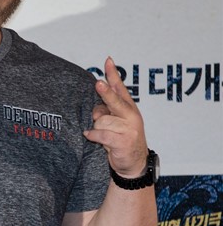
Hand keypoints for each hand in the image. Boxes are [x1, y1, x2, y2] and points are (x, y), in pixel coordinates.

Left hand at [83, 57, 148, 176]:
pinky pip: (100, 134)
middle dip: (106, 92)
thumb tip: (96, 111)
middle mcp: (131, 115)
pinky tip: (91, 137)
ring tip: (106, 136)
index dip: (113, 74)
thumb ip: (105, 111)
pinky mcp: (123, 141)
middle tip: (97, 83)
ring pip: (101, 120)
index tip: (108, 61)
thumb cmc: (121, 139)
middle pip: (114, 100)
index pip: (120, 87)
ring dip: (97, 128)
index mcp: (128, 107)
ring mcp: (129, 129)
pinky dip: (93, 136)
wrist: (133, 164)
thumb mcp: (115, 122)